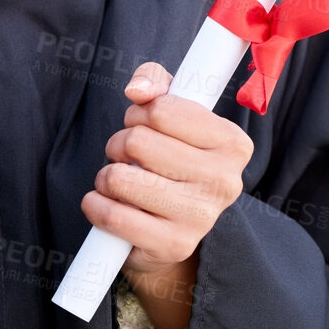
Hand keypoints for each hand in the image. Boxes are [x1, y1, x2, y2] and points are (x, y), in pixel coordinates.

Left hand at [82, 61, 253, 328]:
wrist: (172, 228)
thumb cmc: (171, 159)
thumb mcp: (171, 112)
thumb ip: (155, 82)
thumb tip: (137, 90)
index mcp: (233, 143)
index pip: (161, 110)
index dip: (140, 114)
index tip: (145, 126)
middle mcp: (224, 181)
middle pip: (137, 142)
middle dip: (120, 144)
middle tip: (129, 156)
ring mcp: (200, 217)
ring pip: (118, 177)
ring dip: (106, 176)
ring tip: (121, 182)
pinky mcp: (172, 245)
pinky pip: (111, 216)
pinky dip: (95, 205)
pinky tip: (106, 204)